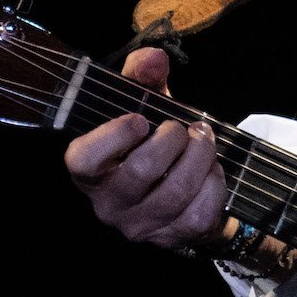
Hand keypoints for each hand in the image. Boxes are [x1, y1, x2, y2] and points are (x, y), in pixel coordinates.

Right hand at [62, 47, 225, 249]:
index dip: (112, 137)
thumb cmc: (151, 141)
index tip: (139, 119)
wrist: (178, 187)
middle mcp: (108, 203)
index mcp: (90, 171)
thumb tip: (153, 58)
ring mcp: (139, 226)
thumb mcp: (143, 105)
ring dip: (200, 157)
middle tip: (184, 128)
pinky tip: (210, 171)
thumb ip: (142, 77)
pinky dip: (214, 184)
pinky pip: (200, 212)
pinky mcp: (171, 238)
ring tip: (203, 141)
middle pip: (142, 170)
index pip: (83, 160)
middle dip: (174, 139)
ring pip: (176, 191)